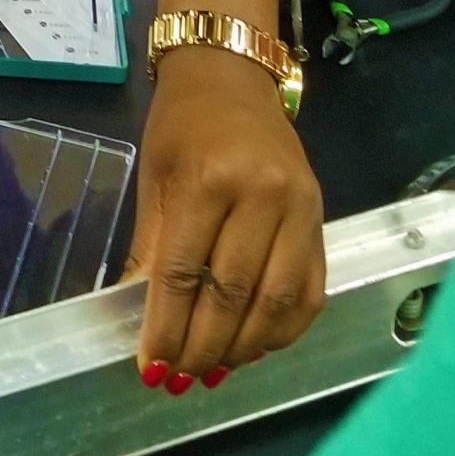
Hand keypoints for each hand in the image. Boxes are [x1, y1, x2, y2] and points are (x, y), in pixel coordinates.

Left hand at [124, 50, 324, 381]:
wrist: (233, 76)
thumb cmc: (182, 124)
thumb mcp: (154, 177)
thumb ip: (151, 249)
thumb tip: (133, 315)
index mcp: (209, 178)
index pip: (186, 272)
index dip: (167, 327)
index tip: (152, 367)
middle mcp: (263, 194)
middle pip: (233, 294)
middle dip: (204, 346)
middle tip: (181, 379)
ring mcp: (301, 208)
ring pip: (278, 301)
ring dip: (245, 347)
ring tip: (215, 371)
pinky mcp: (322, 219)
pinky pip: (311, 291)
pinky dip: (285, 329)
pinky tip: (256, 347)